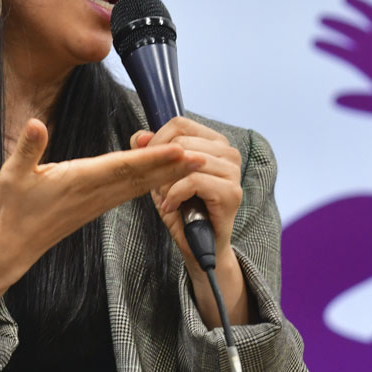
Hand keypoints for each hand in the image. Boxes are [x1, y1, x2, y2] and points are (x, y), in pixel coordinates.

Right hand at [0, 119, 203, 318]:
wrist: (9, 247)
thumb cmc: (10, 210)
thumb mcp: (11, 176)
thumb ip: (28, 149)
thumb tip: (36, 124)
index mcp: (79, 182)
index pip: (122, 167)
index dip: (152, 159)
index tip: (179, 152)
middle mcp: (94, 193)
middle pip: (140, 177)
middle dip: (173, 167)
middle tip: (204, 156)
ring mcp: (96, 202)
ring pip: (139, 185)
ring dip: (167, 174)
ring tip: (194, 163)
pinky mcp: (94, 206)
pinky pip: (129, 192)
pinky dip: (149, 181)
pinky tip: (164, 176)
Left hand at [131, 117, 249, 326]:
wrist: (200, 246)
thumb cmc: (184, 210)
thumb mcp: (161, 176)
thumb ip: (152, 153)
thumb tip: (138, 136)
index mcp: (215, 143)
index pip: (180, 124)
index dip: (156, 140)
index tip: (147, 161)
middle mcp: (229, 153)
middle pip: (182, 141)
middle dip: (161, 165)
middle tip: (159, 188)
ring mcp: (233, 172)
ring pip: (186, 160)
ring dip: (168, 183)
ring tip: (168, 199)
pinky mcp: (231, 192)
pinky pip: (194, 181)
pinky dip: (175, 195)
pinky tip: (172, 207)